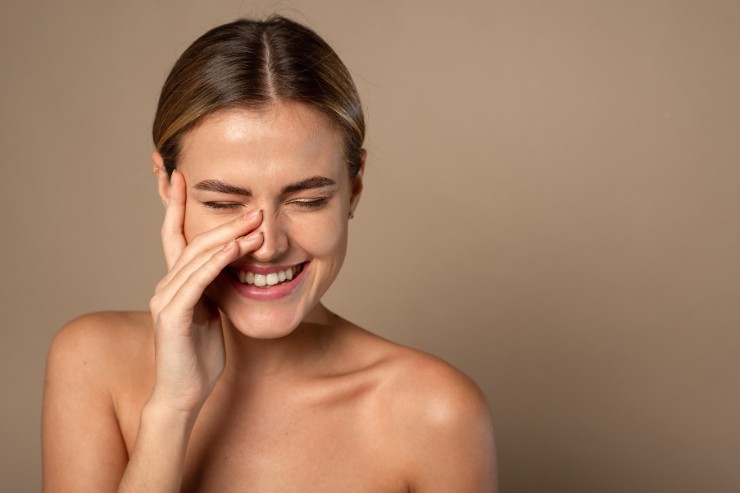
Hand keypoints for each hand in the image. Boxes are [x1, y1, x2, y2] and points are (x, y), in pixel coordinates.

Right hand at [147, 171, 262, 412]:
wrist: (183, 393)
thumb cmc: (199, 356)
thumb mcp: (211, 313)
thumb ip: (215, 288)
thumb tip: (232, 266)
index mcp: (176, 283)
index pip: (174, 236)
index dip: (176, 206)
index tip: (182, 177)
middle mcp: (166, 285)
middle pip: (193, 241)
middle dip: (224, 221)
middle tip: (253, 206)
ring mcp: (166, 299)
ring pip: (196, 257)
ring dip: (228, 237)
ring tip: (255, 223)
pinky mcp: (173, 316)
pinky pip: (196, 282)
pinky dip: (216, 263)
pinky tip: (235, 249)